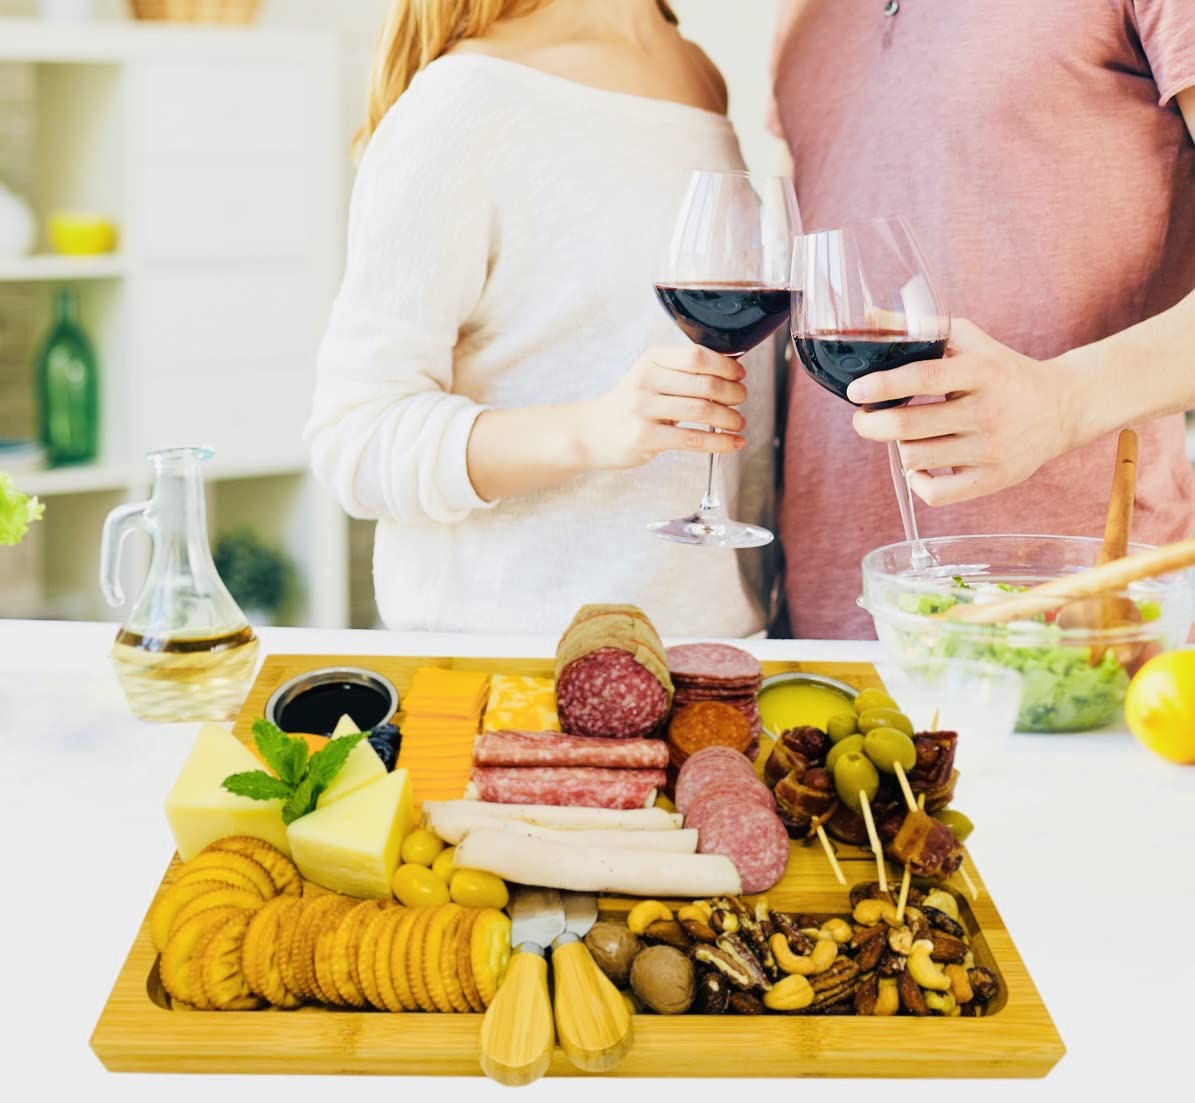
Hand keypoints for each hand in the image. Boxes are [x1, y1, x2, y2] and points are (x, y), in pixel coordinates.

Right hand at [578, 345, 747, 469]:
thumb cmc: (629, 406)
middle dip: (732, 393)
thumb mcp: (650, 378)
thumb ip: (682, 373)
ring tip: (737, 422)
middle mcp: (646, 380)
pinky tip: (733, 443)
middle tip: (741, 400)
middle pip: (704, 383)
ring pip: (701, 410)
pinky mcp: (645, 437)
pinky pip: (692, 439)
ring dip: (729, 418)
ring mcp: (643, 409)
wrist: (591, 433)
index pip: (696, 355)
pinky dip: (719, 442)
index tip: (739, 374)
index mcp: (651, 360)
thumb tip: (729, 372)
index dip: (725, 365)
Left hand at [847, 319, 1078, 506]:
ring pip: (916, 458)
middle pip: (909, 426)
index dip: (883, 385)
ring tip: (906, 436)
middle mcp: (989, 411)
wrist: (1062, 406)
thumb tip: (866, 317)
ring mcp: (993, 449)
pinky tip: (919, 467)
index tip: (855, 392)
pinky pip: (936, 493)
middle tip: (864, 419)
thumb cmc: (1001, 369)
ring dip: (899, 448)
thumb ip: (919, 329)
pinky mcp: (995, 479)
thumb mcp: (969, 341)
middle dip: (872, 424)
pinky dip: (916, 482)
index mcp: (982, 371)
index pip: (924, 377)